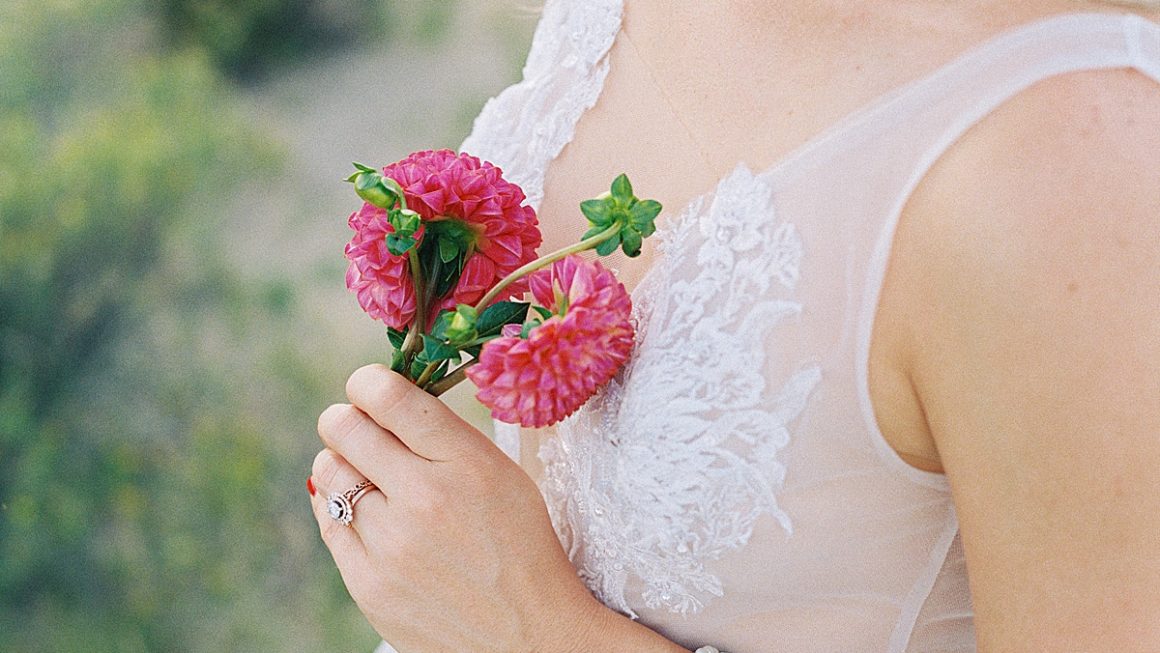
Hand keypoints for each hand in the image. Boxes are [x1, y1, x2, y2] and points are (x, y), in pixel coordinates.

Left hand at [309, 364, 608, 652]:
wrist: (529, 635)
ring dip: (342, 462)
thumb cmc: (519, 543)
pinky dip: (338, 505)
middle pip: (343, 427)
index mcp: (466, 463)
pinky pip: (327, 519)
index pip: (388, 397)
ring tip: (365, 473)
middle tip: (359, 427)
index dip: (367, 382)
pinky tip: (364, 510)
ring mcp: (391, 546)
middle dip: (346, 418)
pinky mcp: (368, 585)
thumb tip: (380, 400)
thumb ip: (443, 435)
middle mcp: (424, 499)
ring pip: (327, 471)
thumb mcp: (501, 474)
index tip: (369, 388)